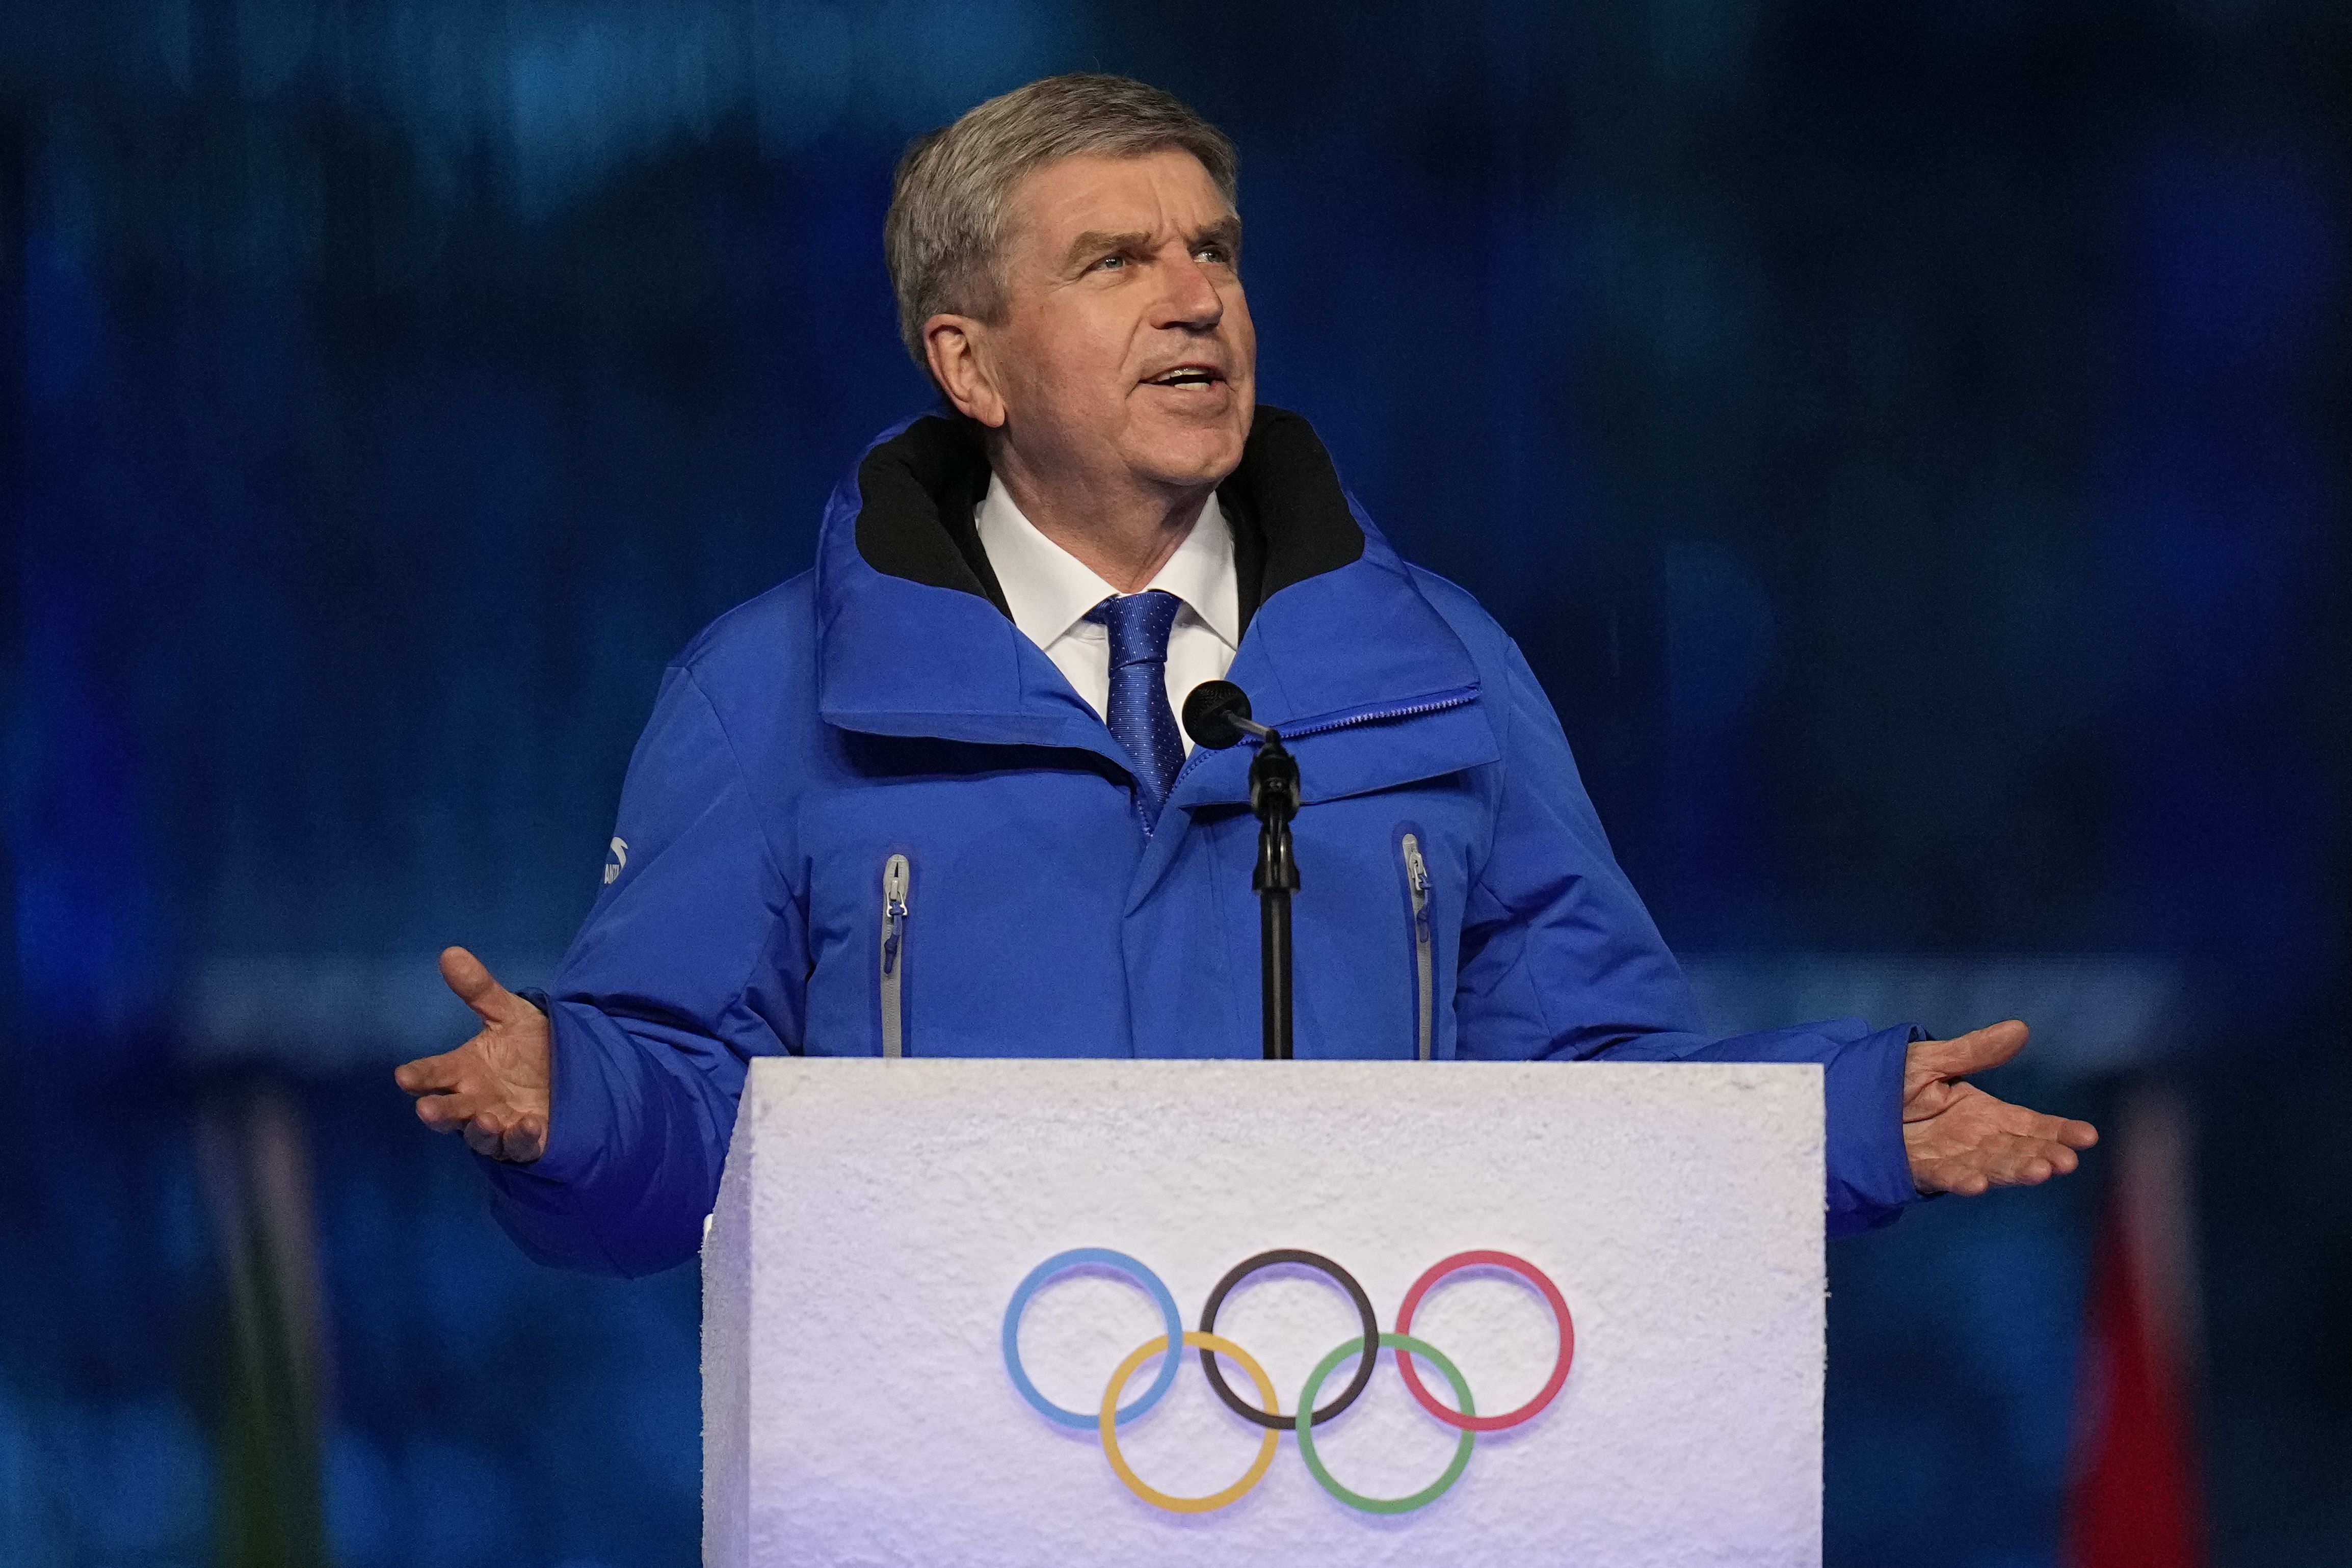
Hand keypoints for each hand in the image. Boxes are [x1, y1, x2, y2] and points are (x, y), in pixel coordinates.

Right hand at [393, 947, 551, 1162]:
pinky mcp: (527, 1141)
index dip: (419, 1076)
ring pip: (481, 1136)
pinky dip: (522, 1138)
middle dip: (438, 1111)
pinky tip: (529, 1124)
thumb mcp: (510, 1014)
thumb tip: (450, 952)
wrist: (574, 1068)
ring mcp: (501, 1123)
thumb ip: (480, 989)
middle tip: (427, 1109)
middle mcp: (476, 1101)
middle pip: (449, 1112)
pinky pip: (521, 1146)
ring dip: (480, 1129)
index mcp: (464, 1070)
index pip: (433, 1074)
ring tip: (484, 1118)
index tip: (404, 1076)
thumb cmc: (530, 1044)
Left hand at [1902, 1020, 2097, 1195]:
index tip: (2088, 1136)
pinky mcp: (1920, 1169)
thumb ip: (1975, 1051)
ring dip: (2014, 1171)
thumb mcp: (1934, 1060)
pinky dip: (1963, 1180)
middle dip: (2042, 1156)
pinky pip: (1944, 1176)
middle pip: (2017, 1150)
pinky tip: (1980, 1183)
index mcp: (1983, 1114)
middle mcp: (1974, 1139)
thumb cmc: (1892, 1081)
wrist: (1846, 1102)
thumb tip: (2020, 1029)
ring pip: (1990, 1166)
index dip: (2059, 1131)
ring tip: (2040, 1171)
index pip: (2031, 1124)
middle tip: (2065, 1162)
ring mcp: (1950, 1157)